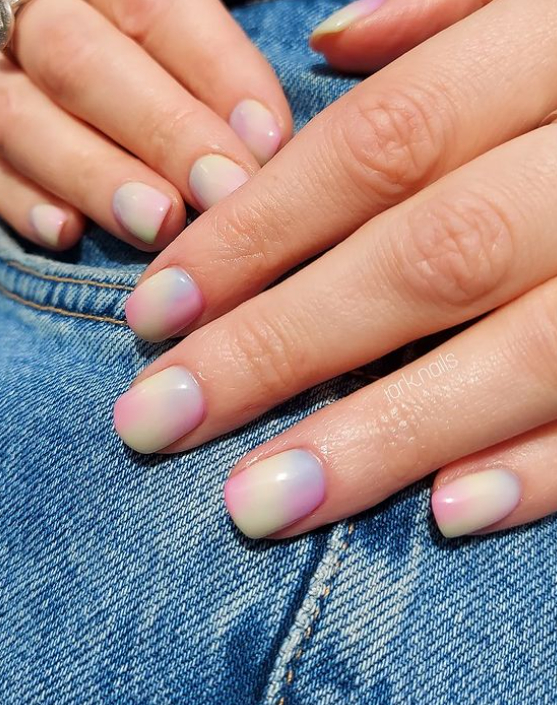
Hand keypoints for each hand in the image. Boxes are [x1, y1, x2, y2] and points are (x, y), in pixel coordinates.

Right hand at [0, 0, 290, 250]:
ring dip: (96, 176)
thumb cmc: (137, 58)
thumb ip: (202, 59)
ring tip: (158, 222)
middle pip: (85, 62)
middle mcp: (34, 18)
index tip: (267, 140)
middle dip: (163, 130)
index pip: (155, 9)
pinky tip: (66, 234)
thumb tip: (265, 138)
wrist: (59, 63)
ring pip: (25, 118)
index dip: (216, 72)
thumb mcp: (166, 31)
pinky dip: (22, 202)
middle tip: (222, 191)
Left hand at [114, 0, 556, 540]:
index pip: (373, 148)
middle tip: (159, 421)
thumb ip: (449, 11)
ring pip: (515, 352)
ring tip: (261, 503)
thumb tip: (329, 43)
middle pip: (419, 258)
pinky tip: (448, 512)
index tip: (158, 310)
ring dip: (381, 435)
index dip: (257, 231)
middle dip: (277, 349)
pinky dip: (546, 464)